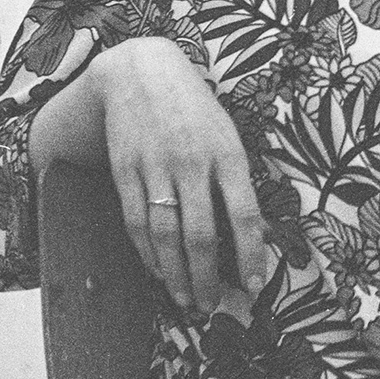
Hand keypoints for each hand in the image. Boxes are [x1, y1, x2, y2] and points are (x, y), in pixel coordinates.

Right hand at [89, 37, 270, 315]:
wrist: (143, 72)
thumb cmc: (195, 109)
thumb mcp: (227, 135)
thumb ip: (236, 181)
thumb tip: (252, 233)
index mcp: (227, 154)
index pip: (244, 216)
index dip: (251, 256)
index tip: (254, 287)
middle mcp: (192, 163)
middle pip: (201, 235)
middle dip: (207, 279)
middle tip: (211, 306)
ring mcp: (155, 168)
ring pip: (166, 235)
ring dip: (176, 274)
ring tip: (185, 299)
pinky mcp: (125, 171)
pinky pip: (136, 222)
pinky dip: (148, 253)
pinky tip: (158, 271)